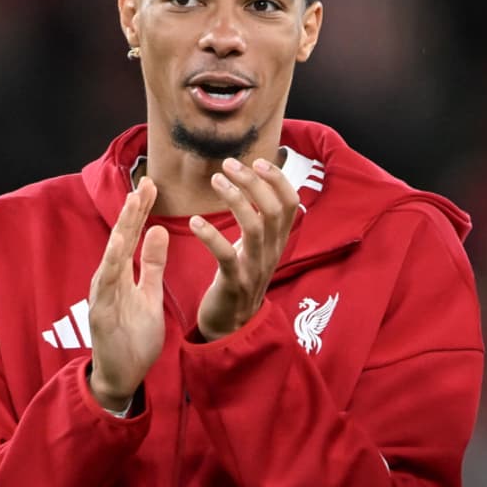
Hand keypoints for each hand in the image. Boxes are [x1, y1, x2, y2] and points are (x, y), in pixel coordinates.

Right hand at [87, 178, 170, 412]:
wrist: (122, 375)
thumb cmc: (134, 336)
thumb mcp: (149, 294)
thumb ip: (152, 264)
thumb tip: (157, 229)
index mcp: (123, 274)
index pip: (133, 236)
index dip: (141, 211)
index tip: (152, 185)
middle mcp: (110, 279)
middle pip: (121, 240)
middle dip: (132, 212)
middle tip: (145, 184)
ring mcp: (102, 295)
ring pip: (111, 258)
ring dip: (121, 232)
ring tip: (131, 206)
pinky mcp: (100, 313)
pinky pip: (106, 286)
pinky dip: (111, 265)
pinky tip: (119, 247)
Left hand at [193, 157, 300, 340]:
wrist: (232, 326)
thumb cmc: (239, 280)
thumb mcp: (256, 249)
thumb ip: (260, 222)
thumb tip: (258, 185)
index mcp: (277, 242)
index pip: (291, 203)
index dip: (278, 179)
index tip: (258, 160)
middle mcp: (271, 253)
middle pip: (273, 209)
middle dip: (253, 181)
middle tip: (229, 164)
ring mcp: (255, 268)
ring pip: (254, 226)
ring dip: (234, 199)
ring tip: (215, 180)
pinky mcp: (234, 282)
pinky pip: (226, 254)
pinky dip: (210, 234)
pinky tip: (195, 221)